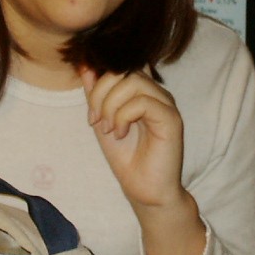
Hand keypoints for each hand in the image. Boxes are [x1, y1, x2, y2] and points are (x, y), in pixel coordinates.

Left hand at [79, 68, 185, 210]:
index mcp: (141, 91)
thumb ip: (95, 94)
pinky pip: (143, 102)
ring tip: (108, 128)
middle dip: (101, 92)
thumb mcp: (102, 120)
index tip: (91, 112)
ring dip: (111, 105)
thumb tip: (84, 64)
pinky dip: (124, 116)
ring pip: (133, 82)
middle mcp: (156, 92)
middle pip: (125, 70)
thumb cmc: (126, 157)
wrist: (144, 189)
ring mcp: (165, 104)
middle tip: (95, 120)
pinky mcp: (171, 118)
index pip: (121, 65)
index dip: (99, 80)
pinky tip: (120, 133)